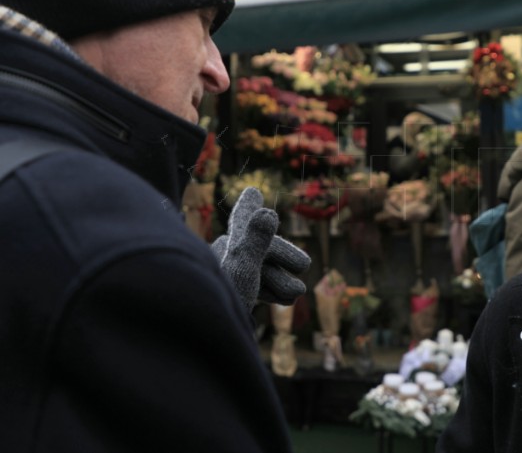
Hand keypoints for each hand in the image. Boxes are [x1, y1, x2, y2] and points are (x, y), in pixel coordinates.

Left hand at [212, 187, 309, 308]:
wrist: (199, 348)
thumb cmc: (218, 304)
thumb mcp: (242, 270)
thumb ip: (256, 241)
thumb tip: (268, 213)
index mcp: (224, 248)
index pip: (241, 222)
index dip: (249, 208)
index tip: (253, 191)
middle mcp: (223, 261)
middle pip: (260, 249)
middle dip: (282, 257)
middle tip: (304, 265)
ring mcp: (228, 281)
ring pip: (261, 271)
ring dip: (280, 280)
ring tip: (294, 296)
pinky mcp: (231, 301)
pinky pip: (255, 288)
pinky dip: (271, 291)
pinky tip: (285, 301)